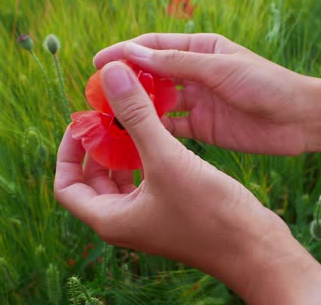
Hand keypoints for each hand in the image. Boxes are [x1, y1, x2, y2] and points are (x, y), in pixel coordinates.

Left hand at [54, 61, 320, 303]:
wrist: (255, 246)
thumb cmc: (209, 212)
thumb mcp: (167, 159)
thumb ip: (136, 116)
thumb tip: (111, 74)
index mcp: (110, 219)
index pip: (66, 185)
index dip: (67, 152)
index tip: (83, 122)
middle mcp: (124, 221)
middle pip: (93, 179)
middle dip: (98, 146)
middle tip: (109, 114)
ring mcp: (148, 217)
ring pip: (122, 178)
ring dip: (123, 149)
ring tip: (133, 117)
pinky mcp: (170, 210)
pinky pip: (146, 179)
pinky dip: (147, 156)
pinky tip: (161, 132)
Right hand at [93, 33, 310, 155]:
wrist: (301, 120)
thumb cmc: (266, 85)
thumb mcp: (219, 69)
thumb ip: (177, 64)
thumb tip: (133, 55)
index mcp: (200, 50)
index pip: (153, 47)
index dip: (124, 53)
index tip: (98, 63)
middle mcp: (195, 74)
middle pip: (151, 76)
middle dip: (125, 84)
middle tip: (97, 96)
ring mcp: (198, 102)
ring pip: (158, 103)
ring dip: (137, 109)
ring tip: (109, 119)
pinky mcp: (203, 128)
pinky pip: (171, 128)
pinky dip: (154, 131)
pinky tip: (134, 138)